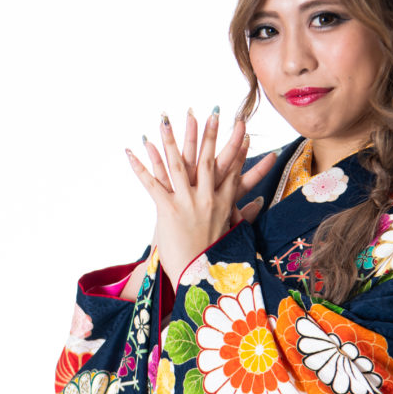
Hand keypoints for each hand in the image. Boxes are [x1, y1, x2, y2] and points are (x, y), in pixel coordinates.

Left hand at [125, 108, 277, 285]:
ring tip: (166, 119)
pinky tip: (133, 150)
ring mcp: (187, 203)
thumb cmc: (214, 261)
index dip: (238, 148)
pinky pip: (152, 183)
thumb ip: (246, 217)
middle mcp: (206, 199)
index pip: (233, 169)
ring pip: (178, 164)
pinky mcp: (167, 211)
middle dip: (210, 134)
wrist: (198, 282)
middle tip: (212, 111)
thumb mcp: (235, 236)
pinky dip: (141, 166)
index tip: (242, 129)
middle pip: (208, 159)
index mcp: (223, 204)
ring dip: (171, 139)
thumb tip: (259, 205)